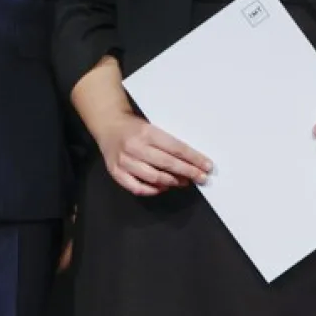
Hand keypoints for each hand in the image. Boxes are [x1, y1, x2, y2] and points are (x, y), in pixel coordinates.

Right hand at [97, 113, 211, 196]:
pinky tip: (163, 187)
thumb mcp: (154, 127)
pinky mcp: (116, 172)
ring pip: (154, 177)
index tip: (207, 166)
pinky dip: (152, 190)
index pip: (177, 148)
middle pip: (168, 164)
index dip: (194, 159)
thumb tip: (192, 160)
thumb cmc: (135, 128)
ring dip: (173, 182)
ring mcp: (124, 161)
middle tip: (201, 177)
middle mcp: (135, 147)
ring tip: (183, 182)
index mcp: (147, 132)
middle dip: (188, 172)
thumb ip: (169, 143)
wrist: (109, 125)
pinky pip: (137, 187)